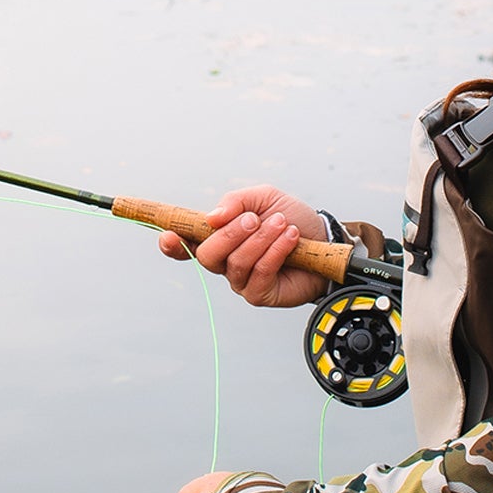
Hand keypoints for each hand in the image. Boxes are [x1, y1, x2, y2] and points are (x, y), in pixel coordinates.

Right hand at [158, 186, 328, 307]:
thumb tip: (213, 218)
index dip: (171, 243)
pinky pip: (260, 273)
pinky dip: (275, 252)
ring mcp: (241, 280)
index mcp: (219, 237)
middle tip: (255, 219)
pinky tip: (291, 239)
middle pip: (208, 255)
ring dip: (261, 239)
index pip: (186, 244)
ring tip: (282, 225)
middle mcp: (225, 262)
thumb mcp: (262, 198)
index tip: (167, 235)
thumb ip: (235, 202)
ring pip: (236, 263)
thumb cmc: (290, 218)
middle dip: (231, 234)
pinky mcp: (260, 294)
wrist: (324, 237)